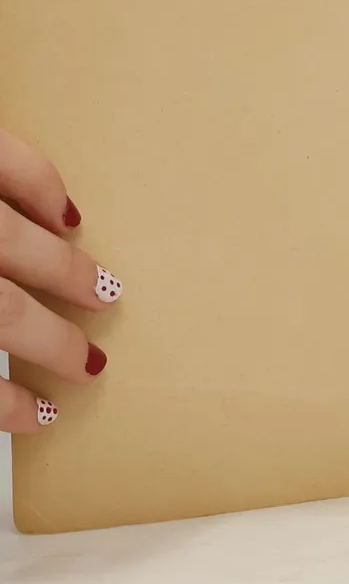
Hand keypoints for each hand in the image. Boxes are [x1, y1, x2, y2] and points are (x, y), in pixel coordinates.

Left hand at [0, 125, 120, 431]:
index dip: (3, 404)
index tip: (38, 417)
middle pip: (7, 313)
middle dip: (51, 343)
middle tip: (87, 362)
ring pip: (22, 244)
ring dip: (67, 276)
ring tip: (103, 293)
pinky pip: (13, 166)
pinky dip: (44, 190)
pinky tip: (66, 215)